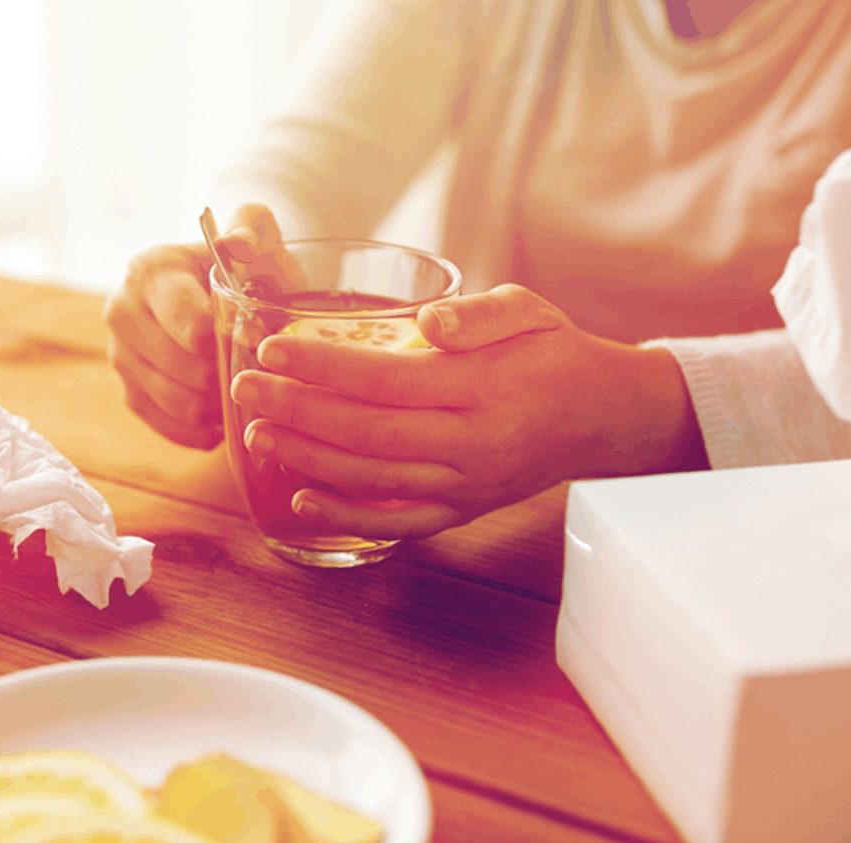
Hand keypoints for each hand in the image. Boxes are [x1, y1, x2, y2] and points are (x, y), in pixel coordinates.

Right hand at [103, 204, 299, 448]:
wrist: (223, 286)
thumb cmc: (244, 262)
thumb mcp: (256, 234)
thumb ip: (252, 230)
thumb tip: (237, 244)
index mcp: (149, 272)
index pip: (192, 327)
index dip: (233, 342)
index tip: (261, 341)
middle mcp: (121, 312)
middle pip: (185, 370)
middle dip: (228, 375)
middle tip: (259, 370)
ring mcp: (120, 356)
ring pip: (178, 403)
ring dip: (220, 405)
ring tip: (246, 390)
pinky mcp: (129, 392)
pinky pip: (170, 428)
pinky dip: (205, 429)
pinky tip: (227, 411)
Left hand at [227, 285, 707, 538]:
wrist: (605, 416)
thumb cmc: (557, 353)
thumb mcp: (530, 310)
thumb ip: (480, 314)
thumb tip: (429, 321)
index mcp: (484, 388)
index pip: (386, 379)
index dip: (323, 367)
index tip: (274, 349)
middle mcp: (472, 445)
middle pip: (367, 432)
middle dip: (298, 410)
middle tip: (245, 387)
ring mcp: (466, 485)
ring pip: (374, 479)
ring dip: (308, 459)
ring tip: (259, 432)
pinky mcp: (463, 510)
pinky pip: (398, 524)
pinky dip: (347, 518)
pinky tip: (301, 500)